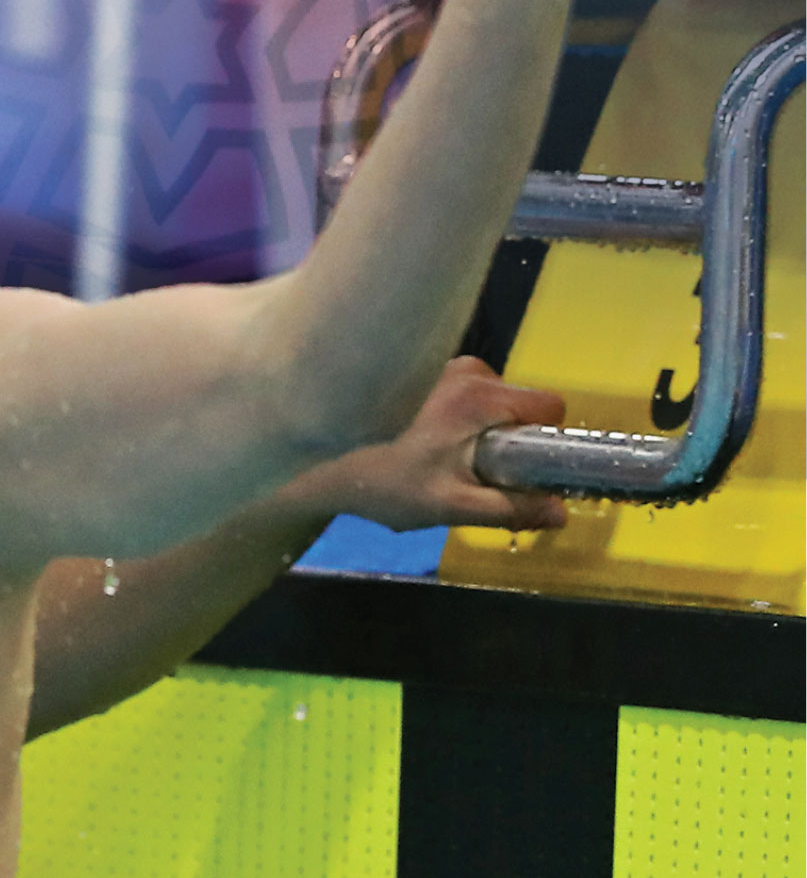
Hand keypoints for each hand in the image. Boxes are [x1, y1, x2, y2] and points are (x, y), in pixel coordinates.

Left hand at [311, 351, 566, 539]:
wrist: (315, 458)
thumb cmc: (384, 480)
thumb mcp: (452, 507)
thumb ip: (510, 509)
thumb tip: (561, 512)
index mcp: (480, 394)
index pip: (549, 405)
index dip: (549, 441)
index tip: (530, 472)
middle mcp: (466, 368)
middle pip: (520, 404)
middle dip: (511, 442)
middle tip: (477, 476)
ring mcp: (441, 365)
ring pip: (491, 401)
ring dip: (480, 433)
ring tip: (443, 464)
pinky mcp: (421, 370)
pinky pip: (463, 396)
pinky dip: (456, 421)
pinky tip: (422, 447)